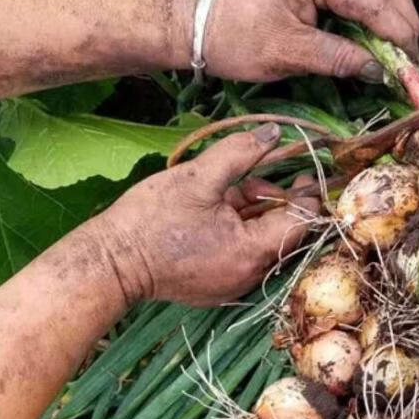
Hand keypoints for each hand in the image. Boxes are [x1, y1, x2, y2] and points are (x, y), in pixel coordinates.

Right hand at [93, 124, 316, 306]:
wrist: (110, 262)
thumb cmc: (150, 220)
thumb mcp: (198, 178)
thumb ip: (241, 153)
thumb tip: (275, 132)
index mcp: (252, 252)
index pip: (301, 221)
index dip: (308, 193)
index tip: (307, 170)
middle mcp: (251, 275)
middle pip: (285, 233)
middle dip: (275, 200)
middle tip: (250, 177)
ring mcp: (235, 284)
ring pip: (264, 242)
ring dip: (256, 213)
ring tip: (228, 192)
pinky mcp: (219, 286)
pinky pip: (245, 254)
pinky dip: (241, 231)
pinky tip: (218, 212)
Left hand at [204, 0, 418, 81]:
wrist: (200, 24)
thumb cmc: (237, 39)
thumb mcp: (287, 54)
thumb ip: (337, 58)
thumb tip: (379, 71)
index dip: (396, 32)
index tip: (411, 64)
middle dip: (402, 15)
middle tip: (411, 54)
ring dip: (395, 1)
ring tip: (402, 37)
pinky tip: (382, 19)